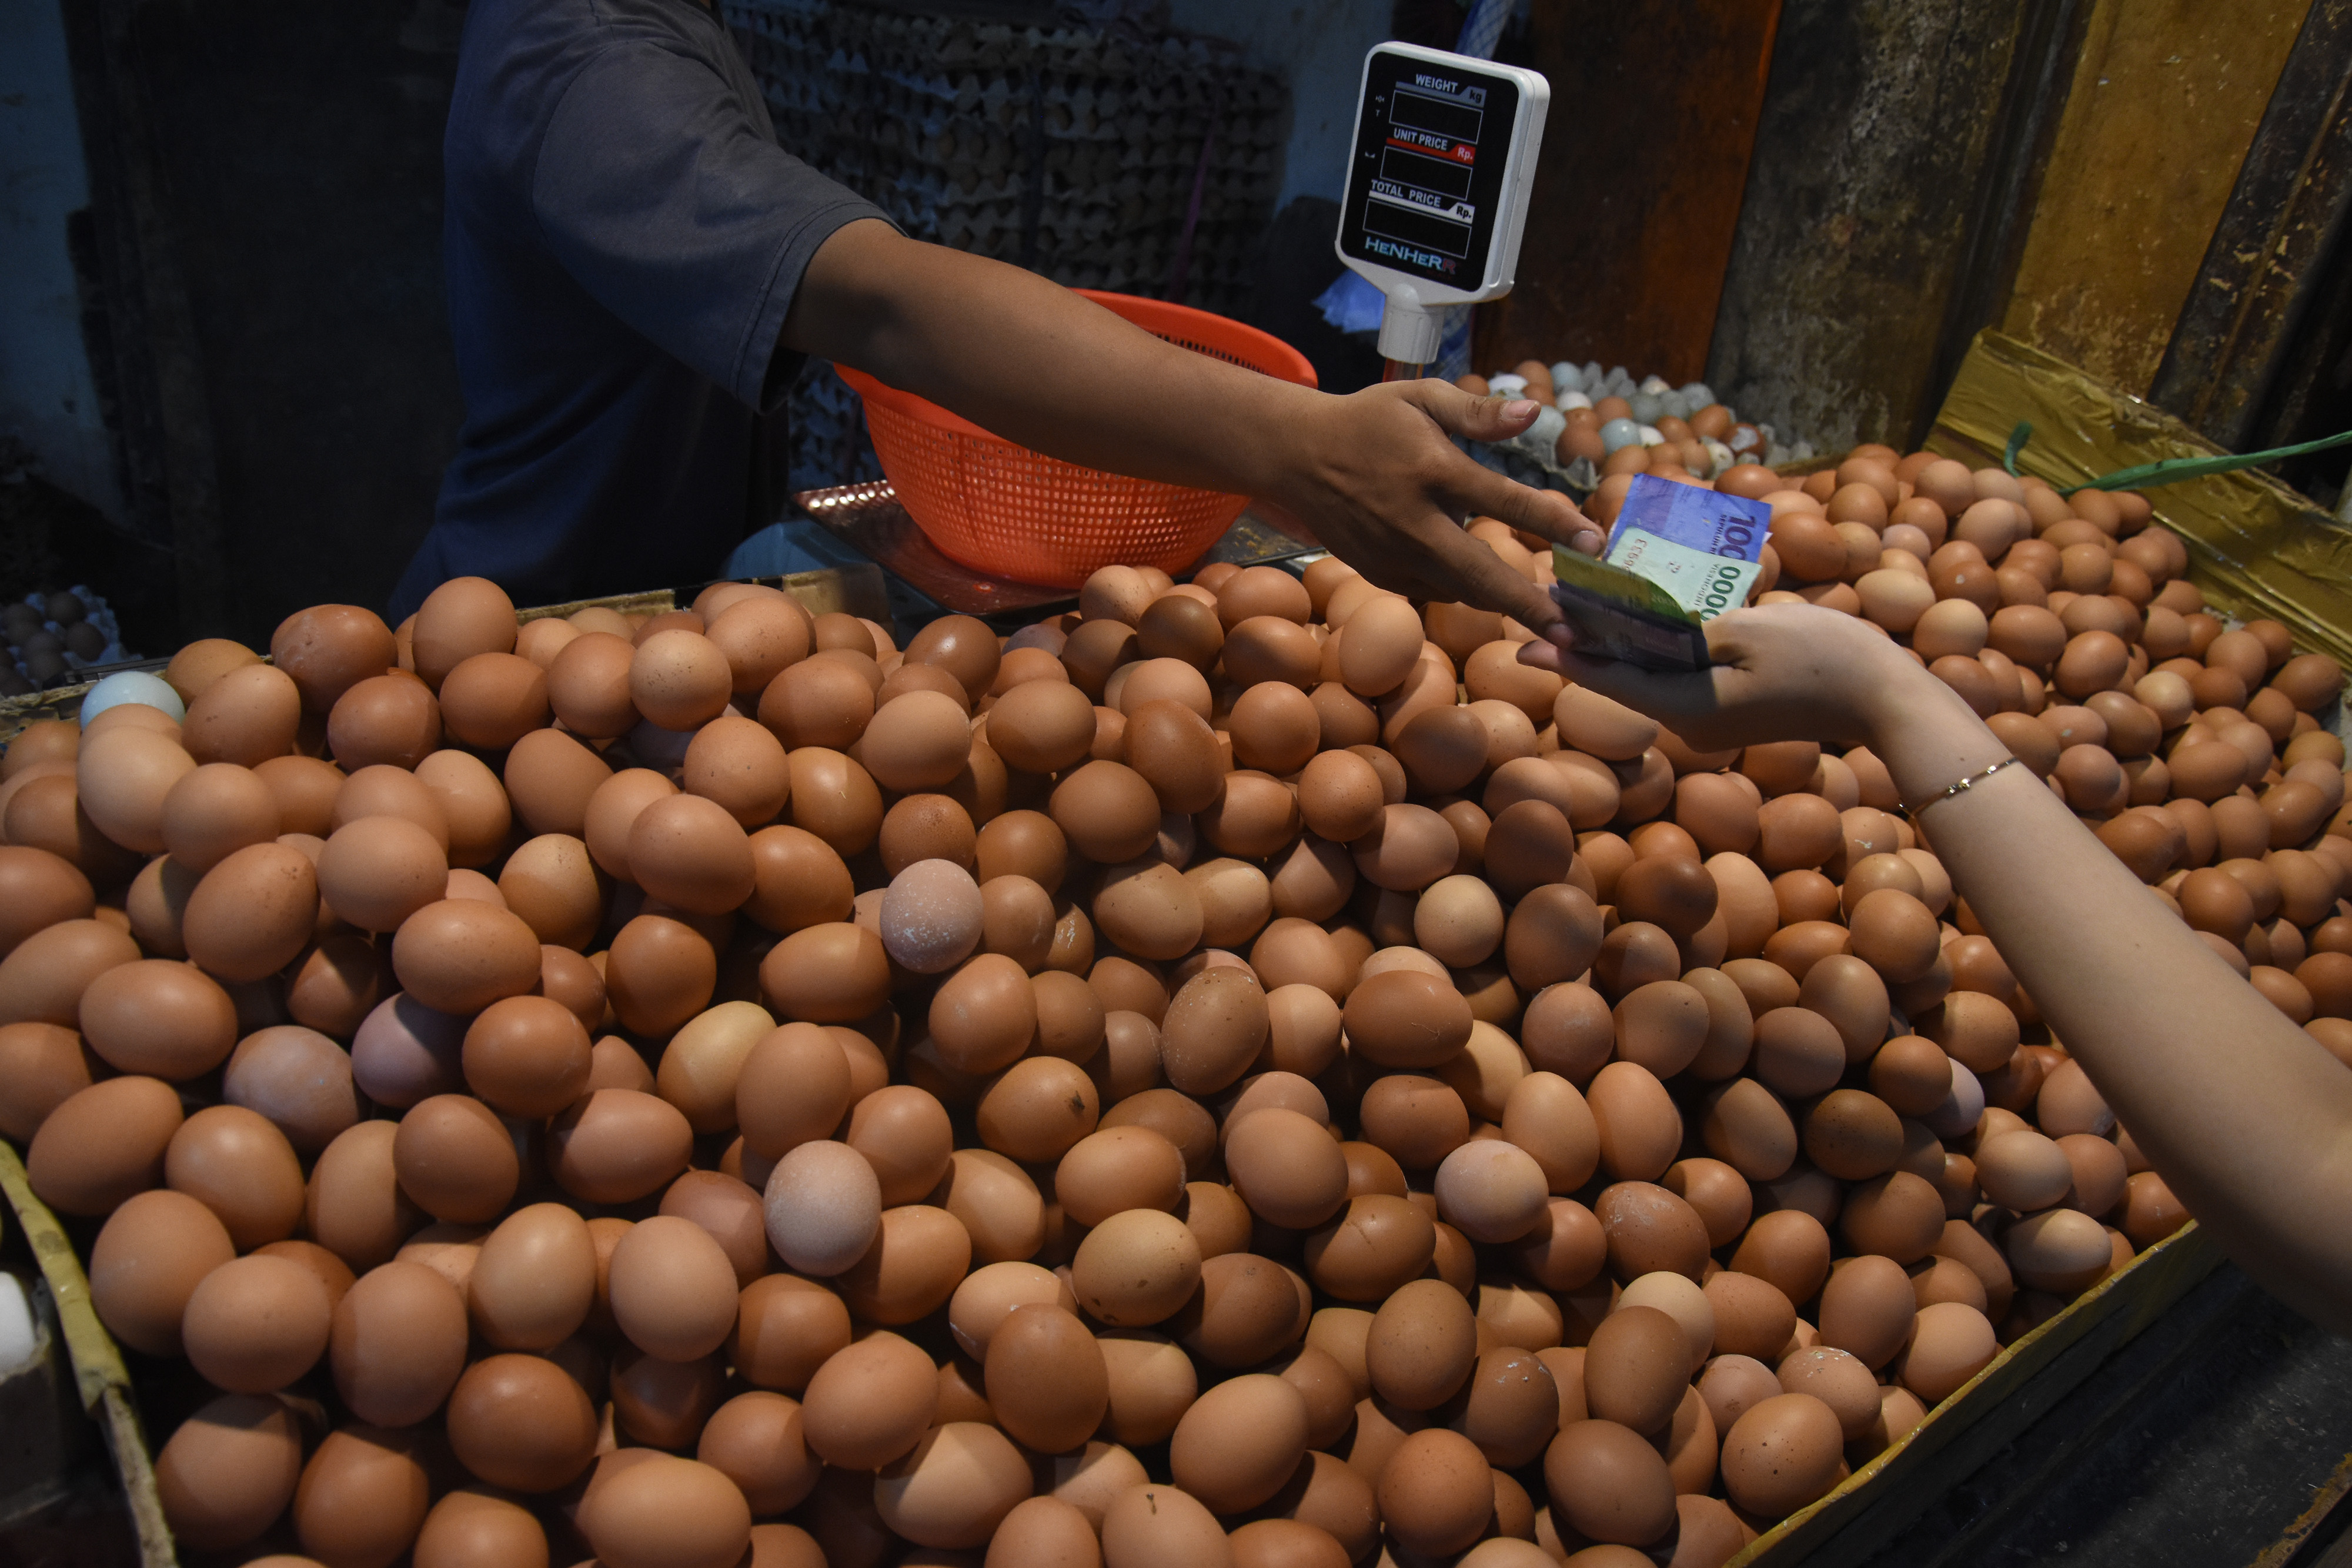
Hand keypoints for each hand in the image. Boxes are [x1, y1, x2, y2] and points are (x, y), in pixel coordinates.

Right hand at [1269, 380, 1602, 637]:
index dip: (1554, 523)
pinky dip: (1464, 588)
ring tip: (1549, 613)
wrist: (1296, 456)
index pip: (1504, 501)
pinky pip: (1435, 590)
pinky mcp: (1380, 574)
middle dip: (1531, 607)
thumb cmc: (1369, 421)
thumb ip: (1479, 410)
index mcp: (1431, 470)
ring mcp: (1393, 555)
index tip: (1594, 542)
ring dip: (1504, 601)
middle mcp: (1413, 522)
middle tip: (1576, 631)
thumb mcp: (1422, 398)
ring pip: (1462, 590)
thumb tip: (1533, 412)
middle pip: (1482, 575)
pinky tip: (1486, 581)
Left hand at [1515, 600, 1946, 750]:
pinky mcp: (1731, 710)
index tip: (1524, 643)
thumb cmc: (1824, 659)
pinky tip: (1647, 617)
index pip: (1612, 680)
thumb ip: (1689, 632)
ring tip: (1587, 599)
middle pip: (1627, 676)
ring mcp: (1711, 721)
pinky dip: (1661, 647)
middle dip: (1590, 639)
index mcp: (1688, 709)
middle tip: (1550, 599)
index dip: (1566, 658)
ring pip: (1653, 675)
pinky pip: (1683, 676)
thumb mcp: (1750, 632)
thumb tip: (1644, 632)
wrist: (1887, 699)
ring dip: (1623, 640)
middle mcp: (1690, 724)